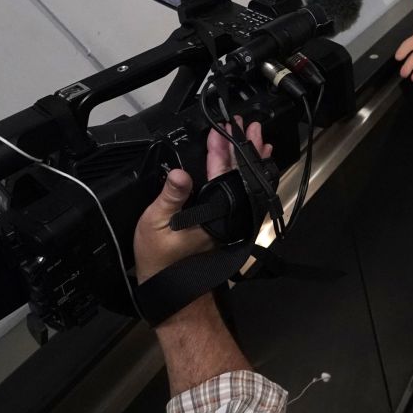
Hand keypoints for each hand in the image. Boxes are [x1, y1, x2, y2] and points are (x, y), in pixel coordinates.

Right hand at [134, 121, 271, 283]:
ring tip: (257, 138)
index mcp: (213, 210)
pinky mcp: (226, 223)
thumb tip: (180, 174)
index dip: (222, 148)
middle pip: (241, 174)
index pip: (222, 172)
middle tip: (249, 125)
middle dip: (245, 147)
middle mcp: (228, 213)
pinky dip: (244, 177)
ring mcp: (230, 218)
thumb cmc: (161, 260)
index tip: (222, 129)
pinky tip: (248, 166)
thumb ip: (170, 197)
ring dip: (248, 159)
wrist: (171, 288)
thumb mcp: (155, 225)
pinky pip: (240, 194)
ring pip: (244, 183)